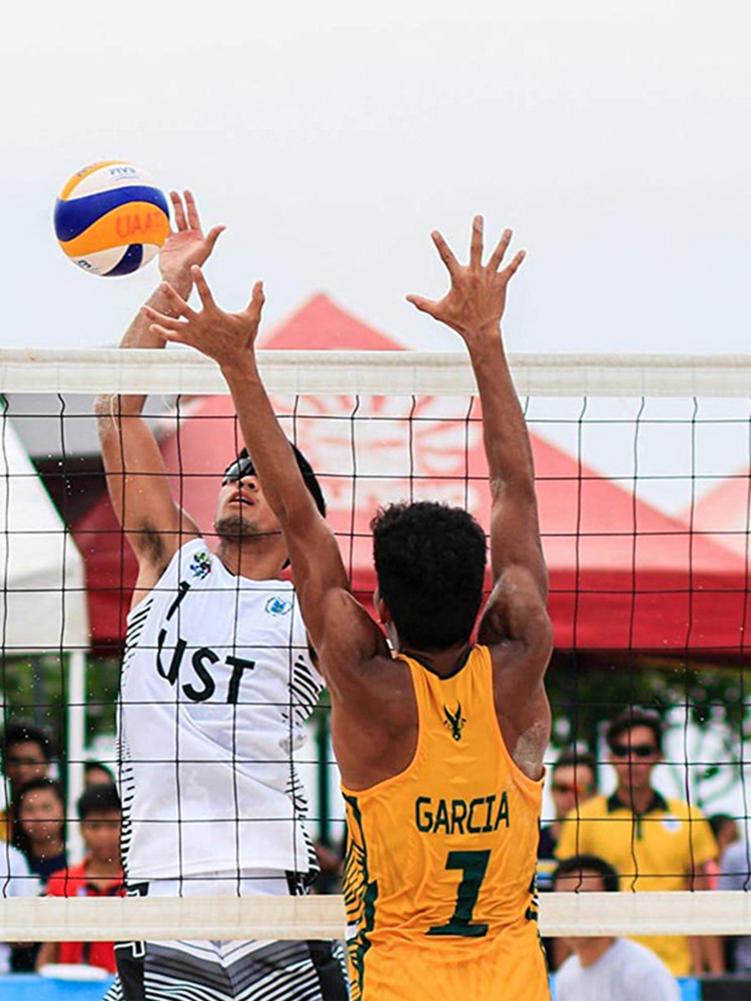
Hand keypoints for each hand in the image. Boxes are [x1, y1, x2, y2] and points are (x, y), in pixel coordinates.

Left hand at [144, 266, 264, 368]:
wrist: (235, 358)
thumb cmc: (243, 336)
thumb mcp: (253, 317)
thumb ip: (257, 299)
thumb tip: (261, 281)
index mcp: (214, 314)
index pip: (205, 294)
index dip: (200, 280)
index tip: (194, 267)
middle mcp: (201, 323)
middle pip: (182, 308)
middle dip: (172, 296)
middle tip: (163, 284)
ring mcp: (193, 333)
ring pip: (171, 323)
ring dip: (157, 316)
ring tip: (143, 308)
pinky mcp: (190, 341)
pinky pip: (173, 336)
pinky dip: (163, 332)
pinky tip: (152, 326)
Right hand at [158, 191, 224, 286]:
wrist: (178, 276)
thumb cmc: (194, 264)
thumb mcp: (205, 249)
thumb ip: (212, 236)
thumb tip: (223, 225)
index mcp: (196, 235)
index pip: (192, 215)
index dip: (190, 203)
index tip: (186, 191)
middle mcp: (187, 235)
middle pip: (182, 215)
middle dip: (178, 203)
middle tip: (173, 192)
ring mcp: (177, 239)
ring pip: (172, 221)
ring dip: (169, 210)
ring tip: (163, 199)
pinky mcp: (167, 244)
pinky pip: (162, 230)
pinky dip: (159, 222)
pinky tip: (154, 214)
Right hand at [406, 216, 524, 342]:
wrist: (481, 331)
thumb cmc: (459, 321)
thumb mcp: (438, 312)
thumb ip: (422, 302)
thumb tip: (407, 298)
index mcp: (459, 278)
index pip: (447, 257)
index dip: (440, 244)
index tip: (434, 232)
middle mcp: (475, 274)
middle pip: (476, 248)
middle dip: (477, 232)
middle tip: (478, 217)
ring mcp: (490, 278)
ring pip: (497, 255)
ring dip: (503, 242)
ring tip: (508, 230)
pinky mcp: (501, 284)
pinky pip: (510, 270)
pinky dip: (517, 261)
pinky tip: (523, 251)